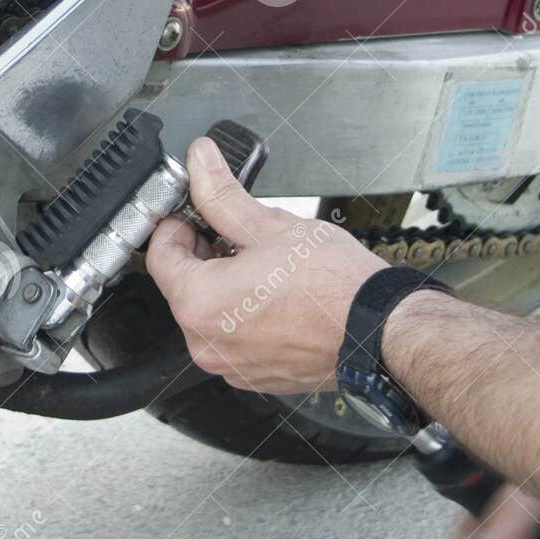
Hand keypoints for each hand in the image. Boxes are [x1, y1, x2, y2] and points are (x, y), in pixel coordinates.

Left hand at [145, 136, 386, 393]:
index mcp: (199, 304)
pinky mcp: (255, 376)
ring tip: (264, 264)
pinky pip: (234, 338)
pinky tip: (274, 294)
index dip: (177, 224)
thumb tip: (201, 163)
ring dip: (224, 284)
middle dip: (203, 254)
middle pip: (182, 286)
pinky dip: (244, 314)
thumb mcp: (270, 225)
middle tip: (236, 233)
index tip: (195, 212)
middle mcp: (207, 343)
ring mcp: (231, 365)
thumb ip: (222, 194)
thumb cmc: (334, 286)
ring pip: (209, 313)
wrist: (379, 331)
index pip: (160, 255)